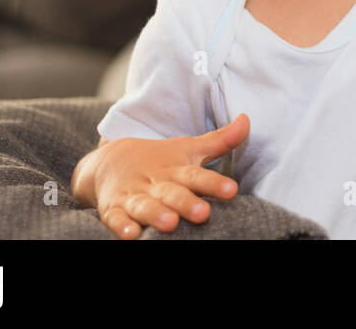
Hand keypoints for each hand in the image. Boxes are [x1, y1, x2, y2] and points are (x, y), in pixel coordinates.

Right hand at [82, 113, 249, 238]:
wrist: (108, 161)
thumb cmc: (158, 159)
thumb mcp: (188, 148)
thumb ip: (219, 140)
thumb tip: (247, 120)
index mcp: (175, 169)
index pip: (196, 175)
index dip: (214, 183)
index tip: (231, 190)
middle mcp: (155, 182)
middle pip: (172, 192)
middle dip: (186, 202)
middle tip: (203, 213)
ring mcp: (133, 195)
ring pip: (145, 206)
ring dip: (156, 214)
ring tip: (170, 224)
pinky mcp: (113, 209)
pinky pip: (115, 218)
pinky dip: (121, 225)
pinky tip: (131, 234)